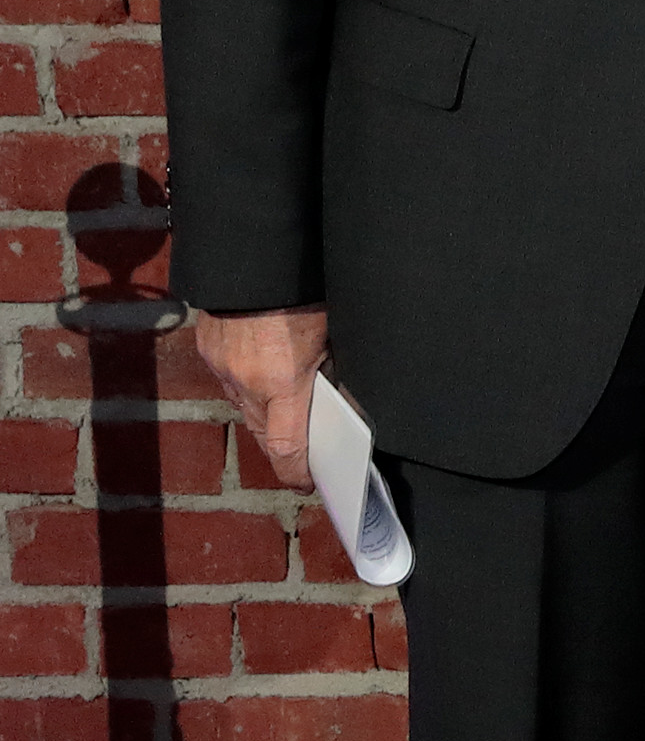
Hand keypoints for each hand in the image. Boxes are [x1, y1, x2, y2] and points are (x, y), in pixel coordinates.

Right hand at [193, 306, 328, 479]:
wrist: (253, 258)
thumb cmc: (304, 294)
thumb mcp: (332, 335)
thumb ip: (331, 371)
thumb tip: (339, 402)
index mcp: (282, 383)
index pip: (287, 447)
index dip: (296, 472)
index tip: (306, 483)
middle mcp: (246, 382)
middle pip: (264, 432)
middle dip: (282, 448)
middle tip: (302, 456)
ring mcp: (222, 367)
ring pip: (245, 407)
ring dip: (265, 416)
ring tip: (286, 414)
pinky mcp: (209, 350)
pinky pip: (229, 380)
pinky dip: (247, 386)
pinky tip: (263, 376)